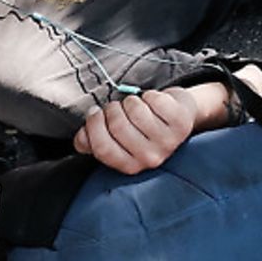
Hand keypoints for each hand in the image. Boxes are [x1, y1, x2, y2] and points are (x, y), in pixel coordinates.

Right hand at [72, 88, 197, 173]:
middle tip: (118, 107)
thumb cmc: (143, 127)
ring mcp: (167, 142)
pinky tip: (153, 103)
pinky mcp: (180, 124)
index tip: (95, 113)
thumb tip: (81, 139)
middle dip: (113, 109)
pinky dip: (149, 95)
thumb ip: (93, 140)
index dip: (94, 126)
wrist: (177, 117)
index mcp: (131, 165)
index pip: (103, 148)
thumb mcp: (117, 138)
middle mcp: (150, 158)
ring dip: (131, 101)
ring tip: (137, 106)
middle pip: (117, 126)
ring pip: (135, 110)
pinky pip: (154, 100)